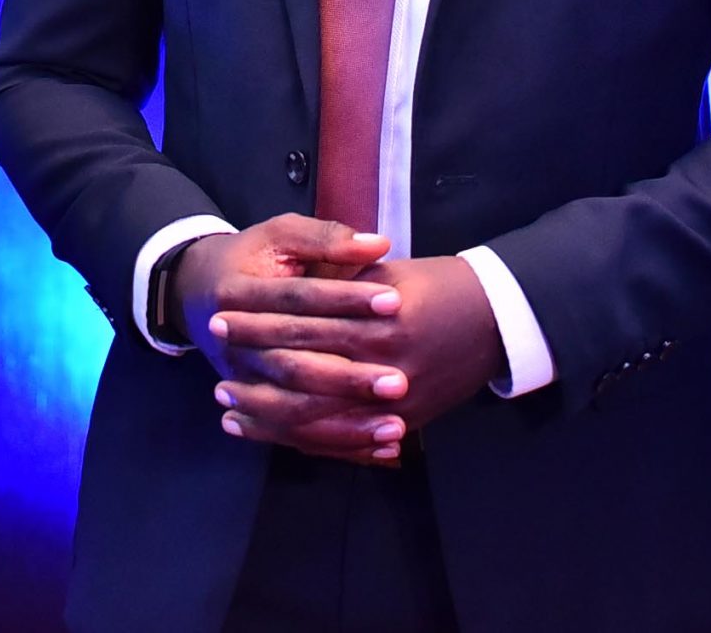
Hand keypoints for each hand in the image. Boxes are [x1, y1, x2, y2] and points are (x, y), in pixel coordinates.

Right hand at [173, 214, 408, 466]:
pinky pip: (296, 436)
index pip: (299, 300)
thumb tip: (379, 245)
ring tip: (396, 425)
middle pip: (294, 366)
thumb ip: (326, 237)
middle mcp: (236, 345)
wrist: (200, 293)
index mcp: (238, 293)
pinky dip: (338, 446)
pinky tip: (380, 451)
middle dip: (348, 377)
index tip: (395, 301)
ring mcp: (244, 381)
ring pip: (293, 410)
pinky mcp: (257, 405)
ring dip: (345, 424)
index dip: (347, 299)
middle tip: (400, 381)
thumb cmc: (252, 258)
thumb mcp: (280, 235)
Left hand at [211, 255, 503, 465]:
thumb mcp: (389, 270)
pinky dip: (300, 438)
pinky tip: (266, 432)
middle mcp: (387, 365)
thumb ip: (342, 276)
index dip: (259, 321)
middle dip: (255, 366)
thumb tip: (290, 281)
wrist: (495, 320)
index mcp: (381, 319)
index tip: (221, 315)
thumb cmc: (436, 286)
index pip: (305, 322)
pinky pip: (341, 440)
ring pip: (318, 417)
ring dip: (267, 413)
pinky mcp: (401, 425)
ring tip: (226, 405)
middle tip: (215, 365)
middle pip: (305, 371)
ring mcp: (395, 403)